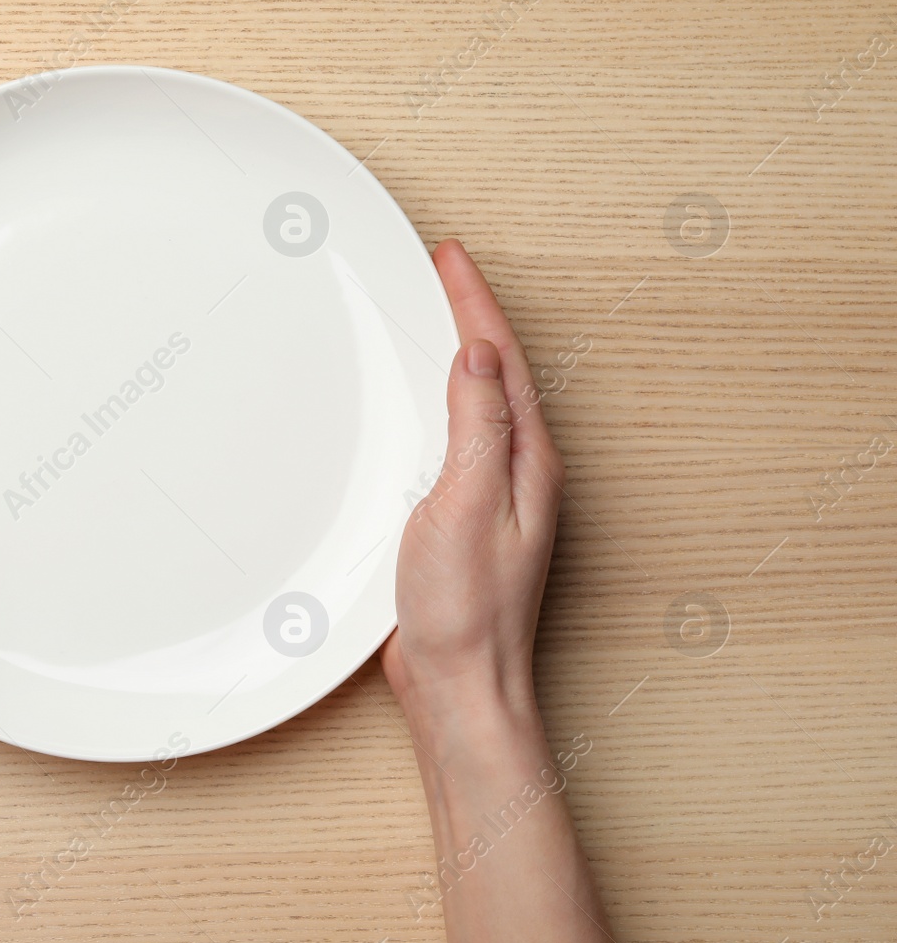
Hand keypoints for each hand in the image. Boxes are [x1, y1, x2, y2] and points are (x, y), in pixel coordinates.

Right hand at [382, 238, 565, 726]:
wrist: (458, 685)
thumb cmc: (467, 612)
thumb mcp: (469, 505)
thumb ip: (477, 428)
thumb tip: (481, 357)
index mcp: (526, 461)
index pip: (501, 360)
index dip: (473, 302)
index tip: (450, 256)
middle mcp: (516, 472)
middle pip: (495, 372)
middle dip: (469, 314)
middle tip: (442, 269)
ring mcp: (490, 495)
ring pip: (475, 403)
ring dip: (455, 353)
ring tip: (433, 315)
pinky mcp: (460, 518)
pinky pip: (452, 438)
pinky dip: (435, 403)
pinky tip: (415, 404)